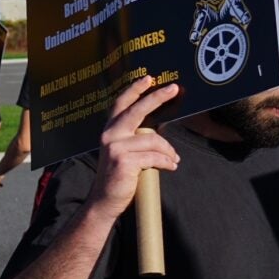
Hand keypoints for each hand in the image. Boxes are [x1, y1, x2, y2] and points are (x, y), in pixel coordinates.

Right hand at [89, 77, 180, 220]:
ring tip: (173, 159)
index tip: (149, 78)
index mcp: (110, 131)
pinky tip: (170, 167)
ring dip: (168, 151)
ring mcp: (116, 148)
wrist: (105, 200)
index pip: (121, 104)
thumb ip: (135, 137)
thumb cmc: (119, 176)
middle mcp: (110, 135)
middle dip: (157, 98)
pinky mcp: (124, 162)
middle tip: (174, 89)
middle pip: (137, 111)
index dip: (134, 90)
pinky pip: (155, 156)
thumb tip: (160, 127)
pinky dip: (166, 162)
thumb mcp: (124, 152)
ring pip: (153, 140)